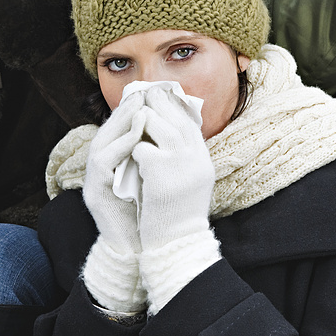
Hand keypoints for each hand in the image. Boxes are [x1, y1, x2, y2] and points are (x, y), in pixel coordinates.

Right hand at [81, 92, 146, 311]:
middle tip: (143, 94)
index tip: (151, 95)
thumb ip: (155, 157)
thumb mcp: (155, 180)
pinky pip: (104, 164)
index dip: (132, 112)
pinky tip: (136, 137)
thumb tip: (174, 132)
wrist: (140, 254)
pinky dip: (120, 147)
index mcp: (114, 167)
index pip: (119, 132)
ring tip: (140, 109)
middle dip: (124, 111)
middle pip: (107, 132)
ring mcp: (94, 184)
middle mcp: (100, 172)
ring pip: (101, 144)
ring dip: (120, 124)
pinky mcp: (94, 195)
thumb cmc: (151, 216)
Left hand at [131, 94, 215, 252]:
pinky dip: (135, 147)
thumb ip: (185, 155)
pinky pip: (143, 148)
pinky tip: (132, 150)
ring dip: (146, 119)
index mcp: (203, 159)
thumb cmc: (179, 214)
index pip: (190, 122)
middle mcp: (195, 158)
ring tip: (136, 113)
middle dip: (159, 102)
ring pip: (160, 127)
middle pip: (176, 117)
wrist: (177, 243)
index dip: (175, 105)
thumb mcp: (191, 180)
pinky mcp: (160, 174)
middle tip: (145, 91)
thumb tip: (172, 130)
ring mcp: (179, 165)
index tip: (162, 94)